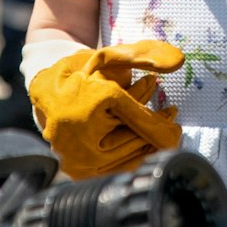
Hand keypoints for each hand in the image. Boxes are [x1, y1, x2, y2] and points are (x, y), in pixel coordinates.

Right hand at [27, 40, 184, 178]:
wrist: (46, 90)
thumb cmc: (81, 70)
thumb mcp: (110, 55)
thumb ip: (145, 55)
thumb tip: (180, 61)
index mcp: (91, 100)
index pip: (136, 115)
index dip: (160, 118)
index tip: (173, 114)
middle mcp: (82, 131)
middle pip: (135, 138)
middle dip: (157, 130)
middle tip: (170, 119)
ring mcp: (78, 154)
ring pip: (129, 156)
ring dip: (149, 143)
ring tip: (159, 129)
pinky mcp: (79, 170)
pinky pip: (116, 168)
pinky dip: (134, 156)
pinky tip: (142, 143)